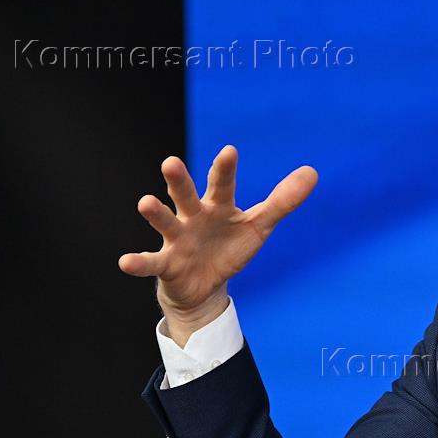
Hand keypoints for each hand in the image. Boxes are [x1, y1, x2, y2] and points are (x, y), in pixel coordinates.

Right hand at [119, 145, 317, 344]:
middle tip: (171, 162)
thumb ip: (282, 201)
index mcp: (216, 206)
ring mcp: (177, 239)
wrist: (205, 286)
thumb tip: (312, 172)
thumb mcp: (259, 226)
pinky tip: (125, 262)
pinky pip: (151, 262)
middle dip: (179, 180)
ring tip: (145, 202)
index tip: (229, 151)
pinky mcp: (167, 264)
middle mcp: (193, 217)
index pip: (221, 184)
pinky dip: (137, 262)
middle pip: (185, 195)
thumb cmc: (229, 247)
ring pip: (165, 222)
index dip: (225, 169)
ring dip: (155, 213)